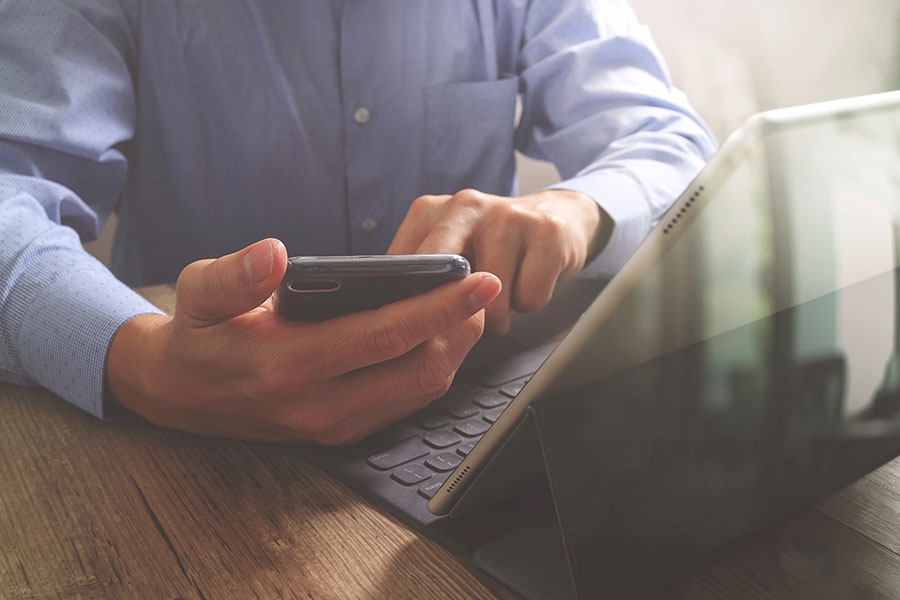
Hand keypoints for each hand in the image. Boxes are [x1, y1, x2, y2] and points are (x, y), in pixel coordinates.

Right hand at [106, 238, 500, 442]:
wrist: (180, 395)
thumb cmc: (198, 333)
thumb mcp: (197, 293)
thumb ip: (233, 275)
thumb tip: (274, 254)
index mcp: (287, 364)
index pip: (382, 336)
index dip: (437, 307)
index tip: (478, 280)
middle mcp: (318, 405)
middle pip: (418, 371)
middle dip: (461, 328)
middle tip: (483, 289)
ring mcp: (334, 424)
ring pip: (420, 392)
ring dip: (454, 350)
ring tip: (468, 308)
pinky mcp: (342, 431)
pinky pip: (405, 403)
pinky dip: (433, 369)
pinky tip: (439, 337)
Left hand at [388, 189, 607, 334]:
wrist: (557, 217)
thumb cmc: (490, 246)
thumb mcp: (447, 250)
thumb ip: (418, 276)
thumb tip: (391, 319)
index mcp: (429, 211)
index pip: (404, 270)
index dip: (410, 307)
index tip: (416, 327)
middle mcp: (466, 206)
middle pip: (446, 284)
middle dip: (454, 316)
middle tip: (461, 324)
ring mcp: (508, 216)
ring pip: (490, 301)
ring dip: (496, 316)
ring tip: (499, 298)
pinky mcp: (548, 232)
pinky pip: (529, 298)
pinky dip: (528, 304)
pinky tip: (526, 283)